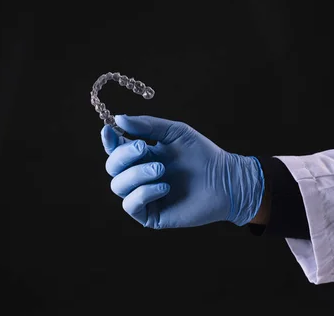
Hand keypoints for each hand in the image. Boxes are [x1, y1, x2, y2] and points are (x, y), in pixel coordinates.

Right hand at [101, 115, 264, 228]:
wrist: (225, 180)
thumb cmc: (202, 154)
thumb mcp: (174, 132)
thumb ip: (147, 125)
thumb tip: (119, 119)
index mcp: (141, 155)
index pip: (115, 149)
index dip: (108, 140)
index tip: (109, 129)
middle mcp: (138, 175)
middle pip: (112, 167)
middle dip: (124, 155)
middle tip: (143, 147)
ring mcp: (143, 196)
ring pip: (118, 185)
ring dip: (137, 174)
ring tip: (161, 170)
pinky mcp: (151, 215)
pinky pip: (131, 204)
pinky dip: (144, 192)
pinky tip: (165, 187)